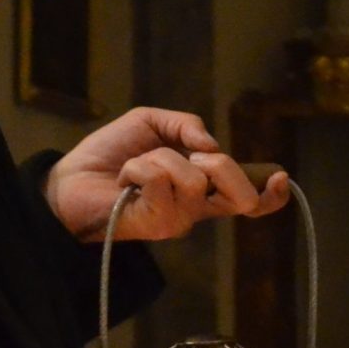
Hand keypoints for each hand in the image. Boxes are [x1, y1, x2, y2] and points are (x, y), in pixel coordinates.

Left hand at [43, 106, 292, 242]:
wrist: (68, 179)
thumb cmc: (109, 155)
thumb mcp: (151, 122)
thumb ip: (185, 125)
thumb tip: (211, 145)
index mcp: (202, 188)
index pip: (248, 201)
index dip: (270, 195)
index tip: (280, 176)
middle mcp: (195, 209)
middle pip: (239, 197)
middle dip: (223, 168)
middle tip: (193, 158)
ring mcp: (178, 220)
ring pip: (194, 180)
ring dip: (162, 158)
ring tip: (137, 165)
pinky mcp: (155, 225)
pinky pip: (162, 181)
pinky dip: (141, 166)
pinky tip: (126, 177)